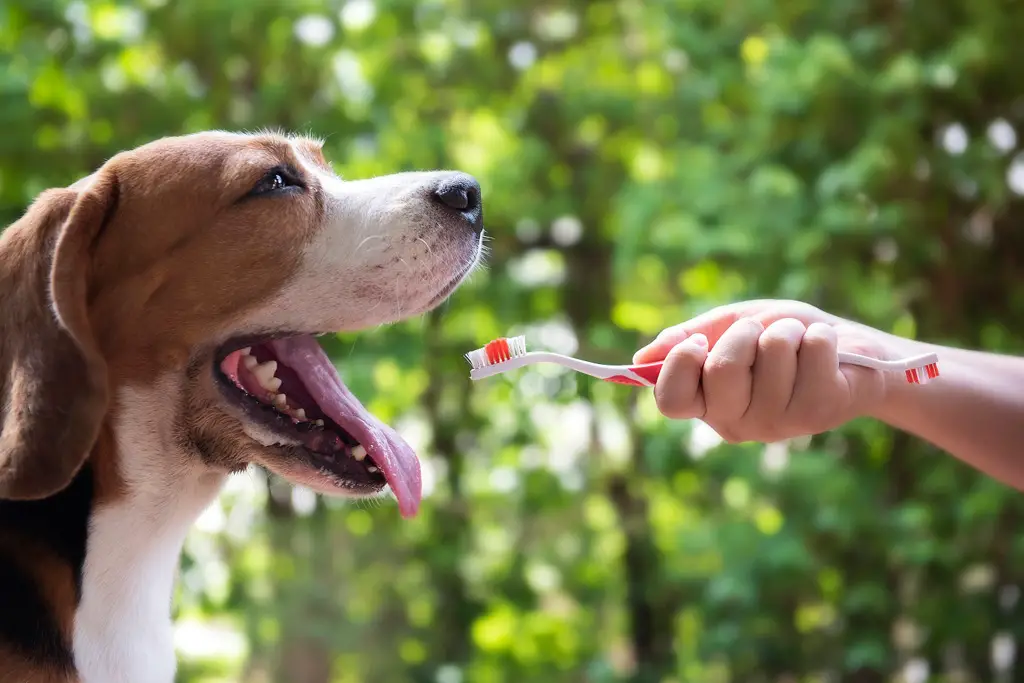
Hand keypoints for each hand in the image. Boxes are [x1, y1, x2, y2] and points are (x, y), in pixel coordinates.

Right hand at [634, 300, 899, 442]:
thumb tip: (641, 357)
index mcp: (706, 404)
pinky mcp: (819, 412)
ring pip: (772, 351)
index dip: (680, 365)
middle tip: (758, 333)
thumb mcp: (726, 327)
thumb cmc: (779, 337)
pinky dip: (818, 334)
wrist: (847, 352)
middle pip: (722, 371)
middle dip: (743, 333)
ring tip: (796, 342)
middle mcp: (736, 422)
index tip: (699, 342)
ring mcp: (778, 422)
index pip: (670, 401)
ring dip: (786, 330)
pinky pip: (811, 348)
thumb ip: (687, 338)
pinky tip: (824, 351)